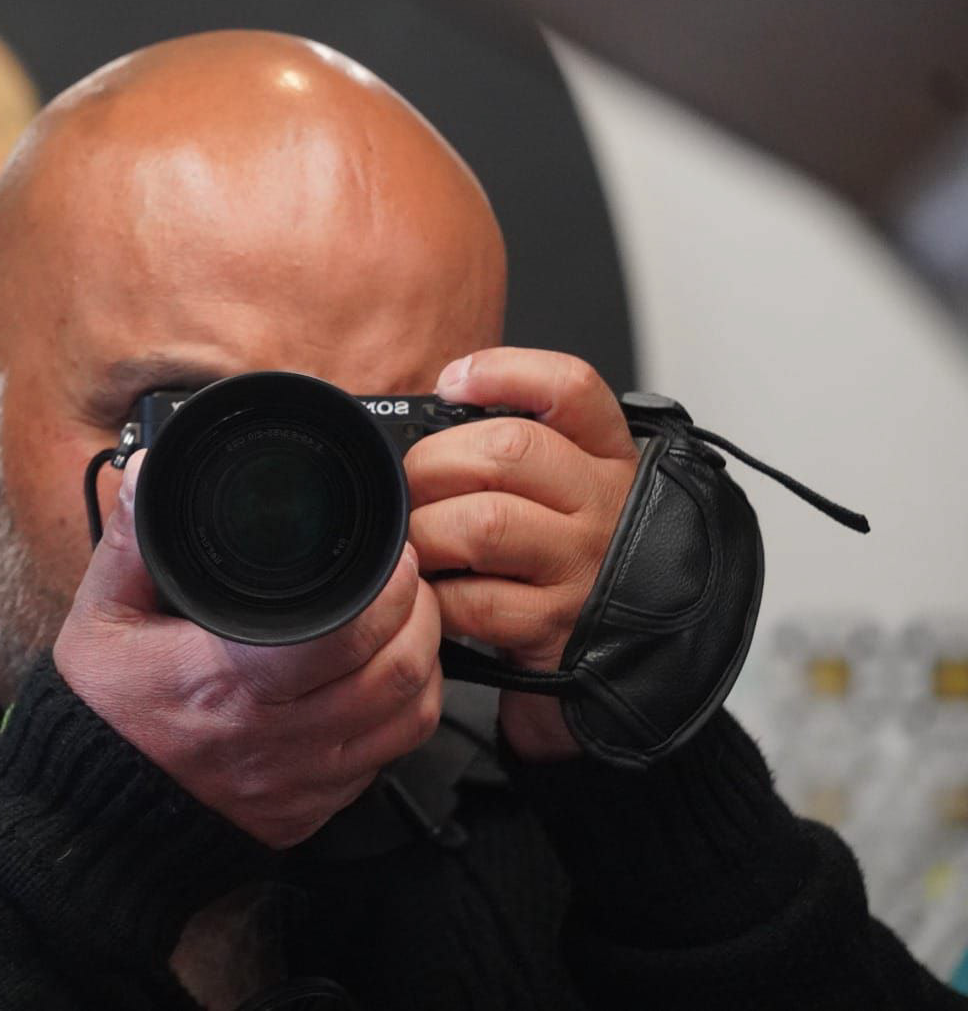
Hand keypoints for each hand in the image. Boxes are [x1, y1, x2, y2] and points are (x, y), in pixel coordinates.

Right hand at [54, 452, 443, 848]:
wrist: (91, 815)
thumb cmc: (101, 714)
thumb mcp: (101, 616)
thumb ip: (132, 541)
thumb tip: (150, 476)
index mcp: (227, 680)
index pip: (346, 634)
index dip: (388, 588)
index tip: (390, 555)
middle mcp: (274, 738)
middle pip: (398, 673)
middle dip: (418, 614)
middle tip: (406, 579)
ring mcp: (300, 782)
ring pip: (408, 720)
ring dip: (420, 664)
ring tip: (404, 625)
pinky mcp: (310, 811)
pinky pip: (386, 761)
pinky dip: (399, 716)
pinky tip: (380, 684)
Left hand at [406, 347, 638, 761]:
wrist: (628, 667)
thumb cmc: (575, 571)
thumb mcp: (563, 498)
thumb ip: (513, 456)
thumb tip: (424, 427)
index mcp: (605, 458)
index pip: (570, 388)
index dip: (505, 372)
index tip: (452, 381)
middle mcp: (603, 505)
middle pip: (508, 450)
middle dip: (434, 464)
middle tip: (412, 489)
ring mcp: (583, 566)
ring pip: (485, 521)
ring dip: (427, 531)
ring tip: (418, 544)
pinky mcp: (555, 626)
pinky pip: (474, 598)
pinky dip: (436, 594)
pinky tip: (434, 594)